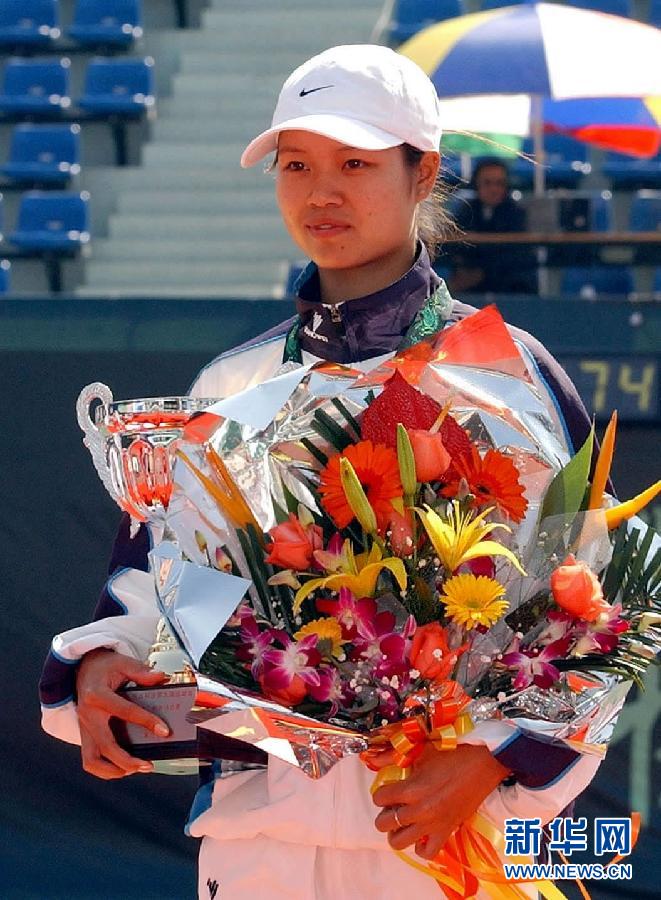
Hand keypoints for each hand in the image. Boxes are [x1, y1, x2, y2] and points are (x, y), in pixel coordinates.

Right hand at [76, 648, 168, 779]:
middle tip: (148, 764)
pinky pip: (90, 760)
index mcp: (97, 695)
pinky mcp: (85, 736)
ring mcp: (84, 728)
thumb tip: (161, 678)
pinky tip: (123, 768)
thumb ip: (141, 671)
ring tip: (136, 769)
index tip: (164, 731)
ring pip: (91, 760)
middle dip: (127, 760)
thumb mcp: (122, 662)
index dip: (146, 721)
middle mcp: (88, 715)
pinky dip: (105, 769)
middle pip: (105, 746)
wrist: (81, 669)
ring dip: (113, 770)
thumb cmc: (102, 667)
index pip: (125, 711)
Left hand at [371, 743, 510, 859]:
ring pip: (399, 842)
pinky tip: (421, 833)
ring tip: (403, 821)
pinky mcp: (447, 832)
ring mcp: (432, 824)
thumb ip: (395, 757)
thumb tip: (374, 759)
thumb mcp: (422, 752)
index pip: (379, 798)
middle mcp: (419, 810)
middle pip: (384, 824)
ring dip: (396, 832)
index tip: (388, 790)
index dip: (381, 793)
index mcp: (411, 789)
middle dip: (384, 813)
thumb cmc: (453, 754)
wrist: (483, 764)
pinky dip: (420, 846)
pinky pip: (427, 852)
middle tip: (394, 805)